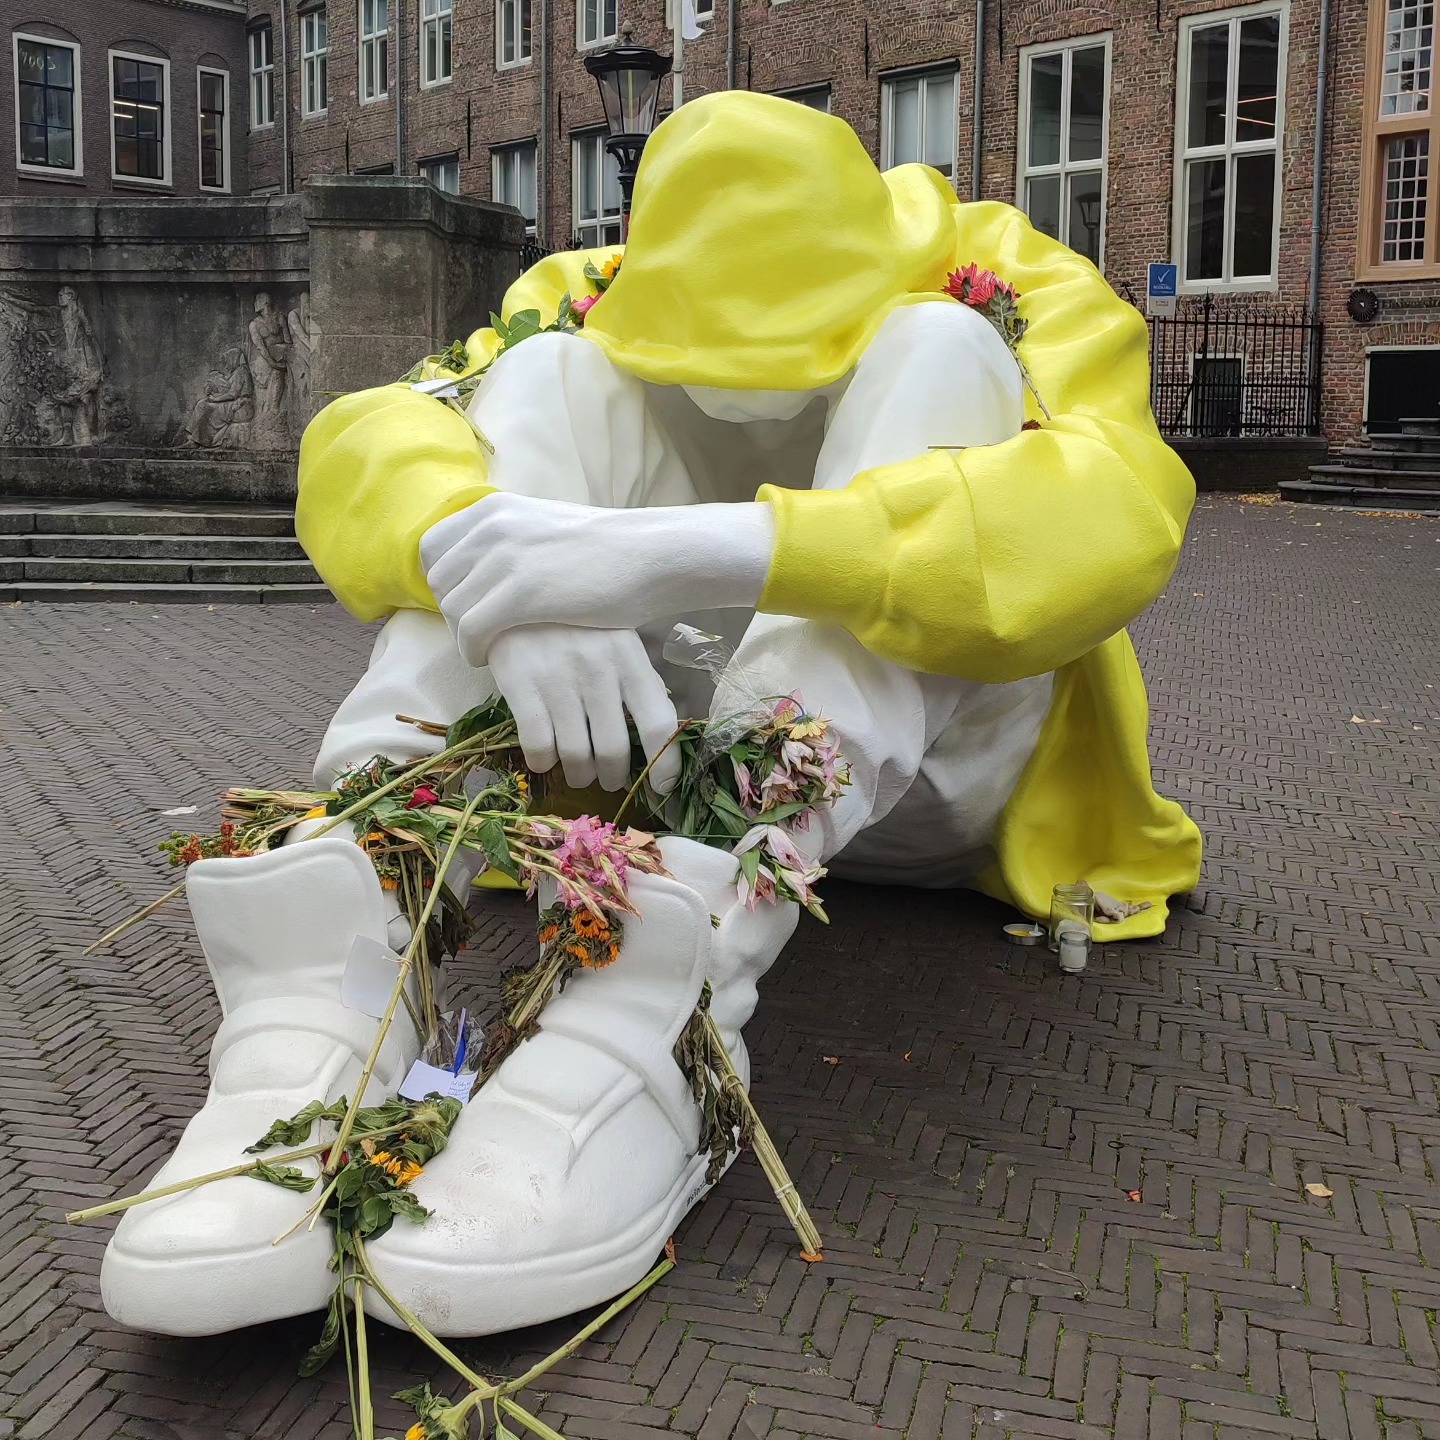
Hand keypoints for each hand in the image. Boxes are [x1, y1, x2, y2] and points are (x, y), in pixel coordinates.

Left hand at [421, 493, 774, 664]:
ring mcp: (503, 558)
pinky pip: (470, 631)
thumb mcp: (546, 526)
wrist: (653, 555)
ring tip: (488, 647)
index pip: (433, 547)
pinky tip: (490, 658)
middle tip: (480, 632)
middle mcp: (491, 526)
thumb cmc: (609, 550)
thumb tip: (484, 563)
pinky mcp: (519, 593)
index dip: (445, 582)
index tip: (468, 604)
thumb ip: (511, 538)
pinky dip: (473, 650)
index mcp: (495, 508)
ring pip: (451, 608)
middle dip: (453, 612)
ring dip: (463, 634)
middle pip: (439, 580)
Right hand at [487, 624, 680, 793]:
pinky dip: (543, 763)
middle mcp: (597, 668)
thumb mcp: (616, 640)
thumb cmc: (575, 624)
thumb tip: (663, 734)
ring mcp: (556, 676)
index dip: (664, 764)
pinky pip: (537, 746)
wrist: (514, 593)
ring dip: (579, 775)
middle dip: (613, 776)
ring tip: (579, 773)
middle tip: (609, 778)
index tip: (662, 786)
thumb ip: (640, 681)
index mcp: (629, 656)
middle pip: (613, 749)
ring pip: (575, 754)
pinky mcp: (519, 683)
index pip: (658, 723)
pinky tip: (546, 758)